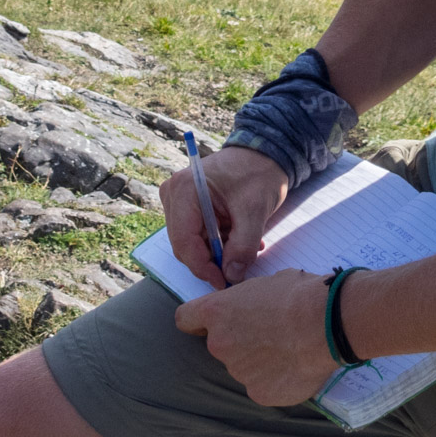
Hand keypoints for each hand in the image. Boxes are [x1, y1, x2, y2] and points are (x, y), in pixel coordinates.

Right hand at [160, 145, 287, 287]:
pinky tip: (238, 240)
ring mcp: (177, 201)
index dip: (202, 267)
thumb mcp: (255, 210)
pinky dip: (216, 244)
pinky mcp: (186, 207)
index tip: (224, 282)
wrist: (262, 154)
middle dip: (210, 262)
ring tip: (245, 250)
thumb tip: (232, 275)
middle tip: (236, 272)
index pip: (184, 241)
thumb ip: (243, 245)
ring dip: (215, 253)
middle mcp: (173, 194)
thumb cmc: (257, 173)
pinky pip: (196, 235)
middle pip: (184, 245)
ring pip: (190, 243)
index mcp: (185, 189)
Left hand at [174, 269, 340, 405]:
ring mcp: (238, 372)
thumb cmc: (299, 295)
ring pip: (244, 367)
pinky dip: (276, 381)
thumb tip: (254, 308)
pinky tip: (296, 368)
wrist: (326, 324)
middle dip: (240, 342)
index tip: (212, 322)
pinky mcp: (259, 394)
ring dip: (259, 362)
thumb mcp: (265, 284)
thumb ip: (248, 302)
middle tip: (270, 334)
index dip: (198, 321)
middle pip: (220, 345)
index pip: (185, 319)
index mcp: (216, 312)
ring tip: (289, 350)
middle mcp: (219, 344)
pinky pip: (263, 387)